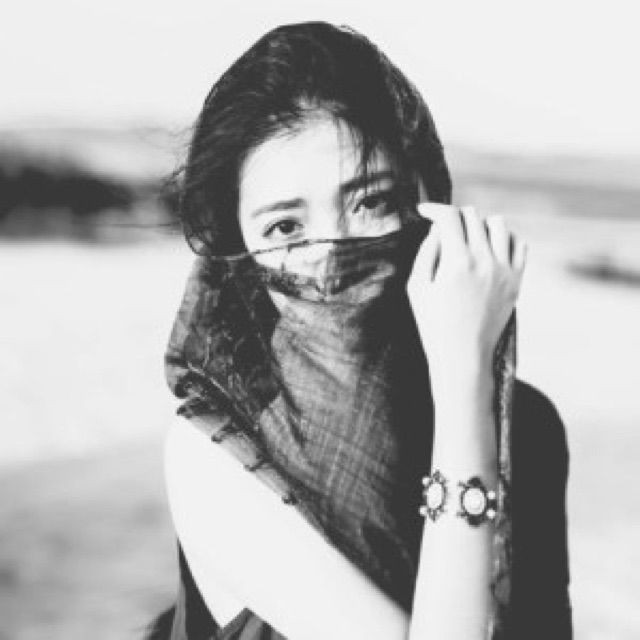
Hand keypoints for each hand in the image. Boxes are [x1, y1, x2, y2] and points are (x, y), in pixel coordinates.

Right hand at [407, 203, 526, 387]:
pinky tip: (490, 248)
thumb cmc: (433, 324)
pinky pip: (519, 244)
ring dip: (479, 224)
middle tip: (443, 229)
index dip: (434, 208)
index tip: (424, 211)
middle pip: (472, 216)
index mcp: (457, 262)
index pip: (449, 217)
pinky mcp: (516, 281)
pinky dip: (505, 239)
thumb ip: (426, 252)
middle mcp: (484, 261)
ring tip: (468, 238)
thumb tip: (437, 228)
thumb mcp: (417, 287)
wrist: (463, 355)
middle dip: (454, 217)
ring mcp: (504, 270)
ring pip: (498, 223)